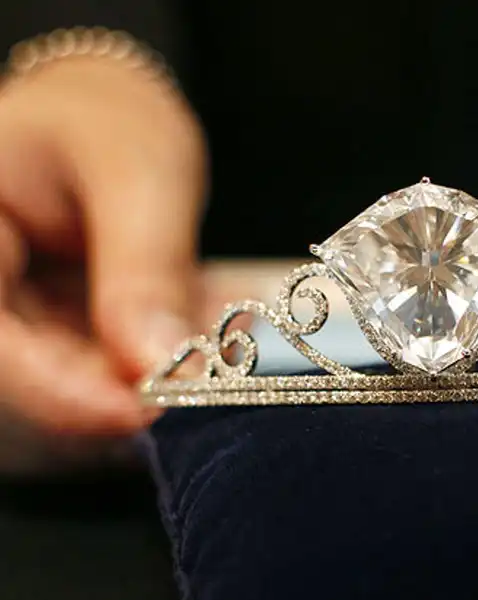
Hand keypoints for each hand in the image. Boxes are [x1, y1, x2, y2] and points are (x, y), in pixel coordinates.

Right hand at [0, 58, 205, 441]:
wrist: (103, 113)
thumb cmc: (106, 118)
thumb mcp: (138, 173)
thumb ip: (146, 265)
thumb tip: (162, 364)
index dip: (63, 392)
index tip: (143, 408)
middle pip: (33, 372)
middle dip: (128, 382)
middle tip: (215, 374)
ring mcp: (12, 312)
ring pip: (78, 376)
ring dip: (157, 365)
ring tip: (230, 327)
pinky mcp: (51, 327)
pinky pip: (104, 361)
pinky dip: (162, 347)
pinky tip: (218, 319)